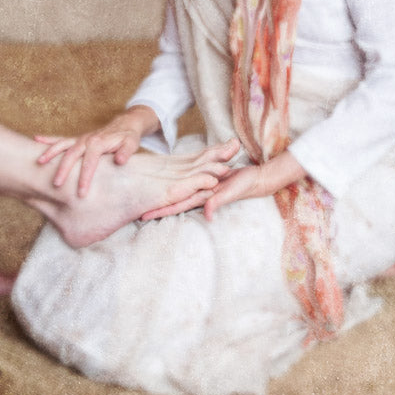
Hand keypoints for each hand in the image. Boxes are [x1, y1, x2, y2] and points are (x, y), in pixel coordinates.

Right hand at [35, 106, 158, 196]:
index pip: (90, 162)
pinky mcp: (78, 139)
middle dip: (63, 169)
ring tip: (39, 162)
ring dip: (50, 153)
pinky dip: (49, 139)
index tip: (82, 192)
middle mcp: (87, 140)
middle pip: (72, 155)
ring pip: (62, 145)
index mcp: (99, 143)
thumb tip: (120, 161)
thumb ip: (126, 152)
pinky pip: (61, 139)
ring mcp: (80, 139)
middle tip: (56, 185)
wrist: (126, 124)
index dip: (85, 177)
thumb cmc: (129, 137)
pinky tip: (36, 139)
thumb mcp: (132, 144)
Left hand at [141, 149, 304, 220]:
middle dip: (156, 205)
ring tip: (146, 197)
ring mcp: (203, 187)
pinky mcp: (207, 179)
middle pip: (173, 200)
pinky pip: (188, 182)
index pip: (176, 205)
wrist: (259, 178)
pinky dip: (177, 185)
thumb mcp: (232, 192)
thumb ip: (219, 201)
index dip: (160, 210)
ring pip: (178, 192)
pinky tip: (167, 186)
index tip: (142, 216)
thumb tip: (207, 215)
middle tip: (136, 210)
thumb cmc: (247, 185)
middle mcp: (199, 193)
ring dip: (164, 197)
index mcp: (202, 196)